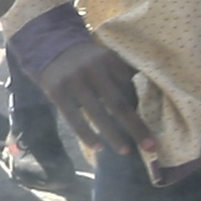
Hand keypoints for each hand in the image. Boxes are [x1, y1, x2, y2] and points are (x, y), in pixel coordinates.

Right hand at [32, 41, 155, 172]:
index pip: (128, 88)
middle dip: (135, 127)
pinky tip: (98, 147)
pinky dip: (87, 135)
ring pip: (97, 113)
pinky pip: (74, 118)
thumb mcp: (105, 59)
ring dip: (113, 135)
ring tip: (125, 151)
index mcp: (109, 59)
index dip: (137, 107)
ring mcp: (73, 80)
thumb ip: (122, 74)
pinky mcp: (57, 92)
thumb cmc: (86, 62)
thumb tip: (146, 99)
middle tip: (150, 147)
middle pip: (118, 103)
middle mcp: (92, 68)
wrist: (49, 49)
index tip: (147, 124)